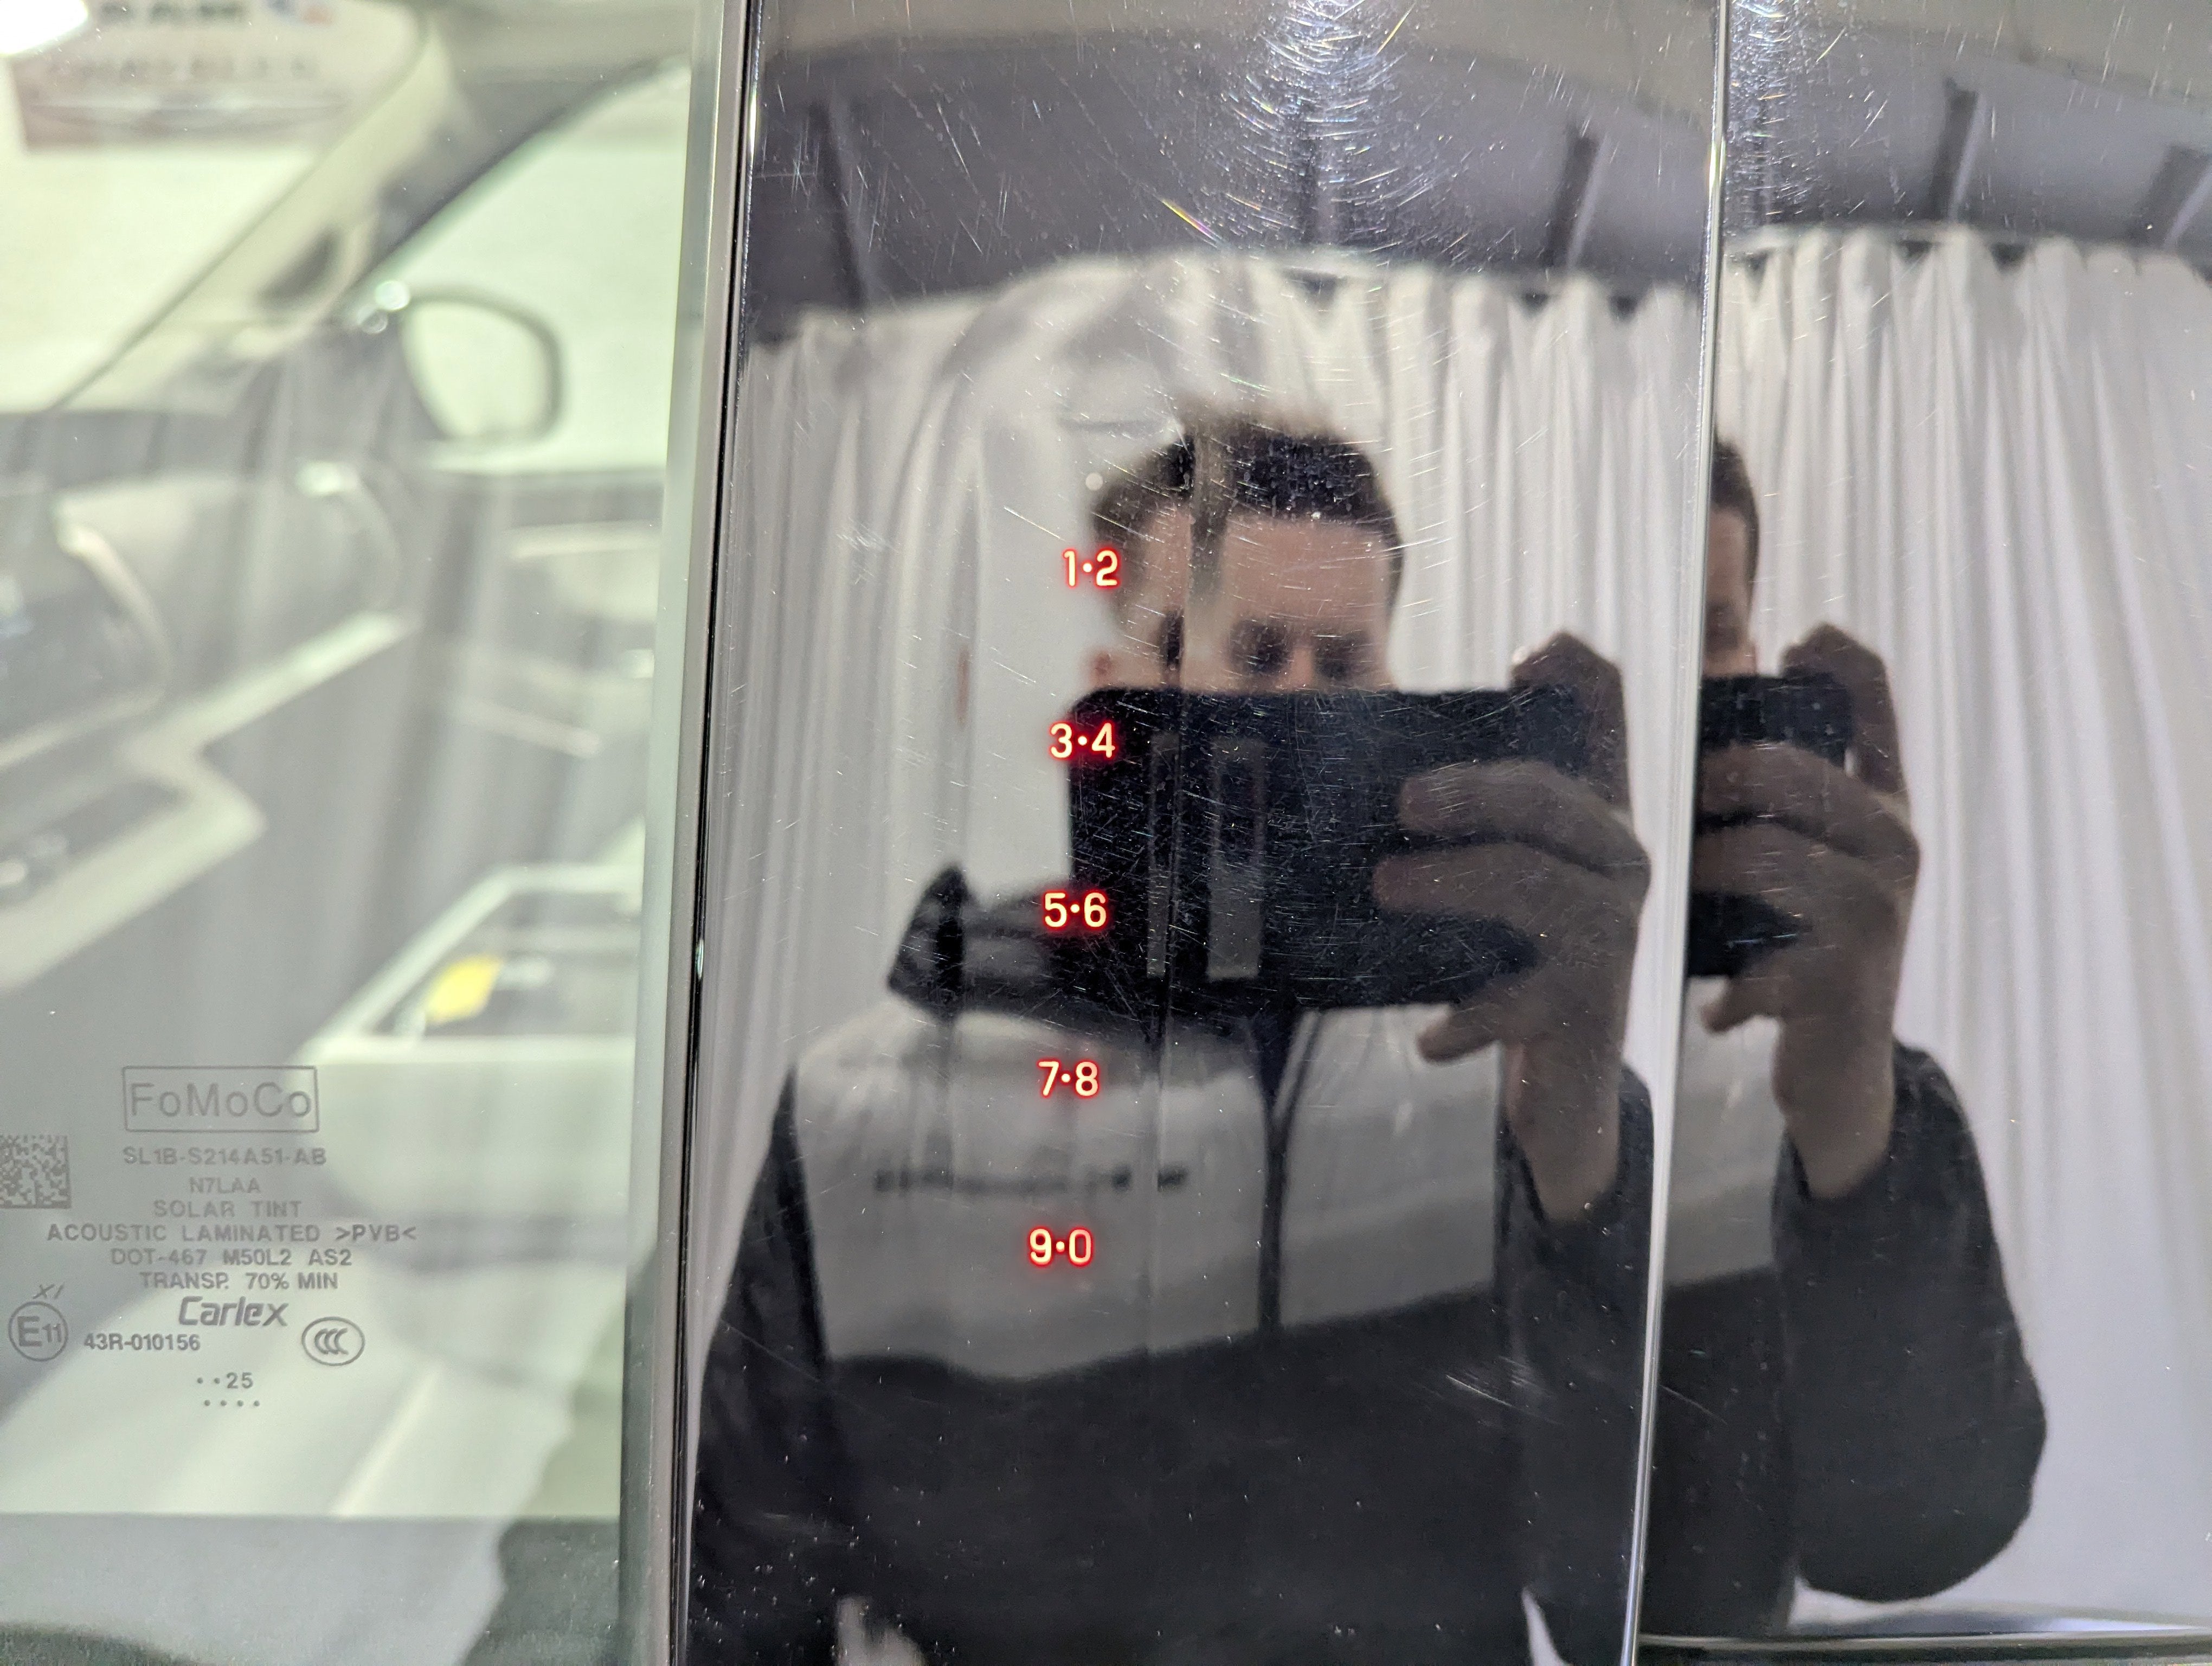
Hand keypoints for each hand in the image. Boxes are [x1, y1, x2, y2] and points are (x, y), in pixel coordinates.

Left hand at [1373, 634, 1648, 1219]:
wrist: (1558, 1083)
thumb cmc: (1500, 961)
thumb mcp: (1479, 883)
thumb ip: (1447, 826)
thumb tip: (1370, 788)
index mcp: (1587, 816)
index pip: (1605, 719)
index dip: (1578, 675)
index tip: (1526, 655)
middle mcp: (1616, 863)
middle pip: (1552, 801)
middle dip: (1475, 791)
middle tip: (1402, 802)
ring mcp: (1610, 936)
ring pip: (1536, 885)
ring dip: (1455, 882)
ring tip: (1387, 885)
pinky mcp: (1589, 1010)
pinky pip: (1520, 1004)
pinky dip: (1468, 1021)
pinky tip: (1428, 1040)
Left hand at [1694, 624, 1917, 1196]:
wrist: (1839, 1071)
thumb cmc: (1789, 943)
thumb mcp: (1787, 854)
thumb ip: (1762, 780)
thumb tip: (1730, 660)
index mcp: (1878, 804)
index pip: (1877, 698)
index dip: (1839, 655)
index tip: (1794, 636)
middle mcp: (1894, 846)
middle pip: (1788, 771)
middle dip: (1715, 775)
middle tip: (1676, 800)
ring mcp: (1877, 913)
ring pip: (1761, 852)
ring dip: (1702, 871)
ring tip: (1683, 897)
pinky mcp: (1845, 978)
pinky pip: (1758, 953)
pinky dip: (1726, 986)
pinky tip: (1716, 1009)